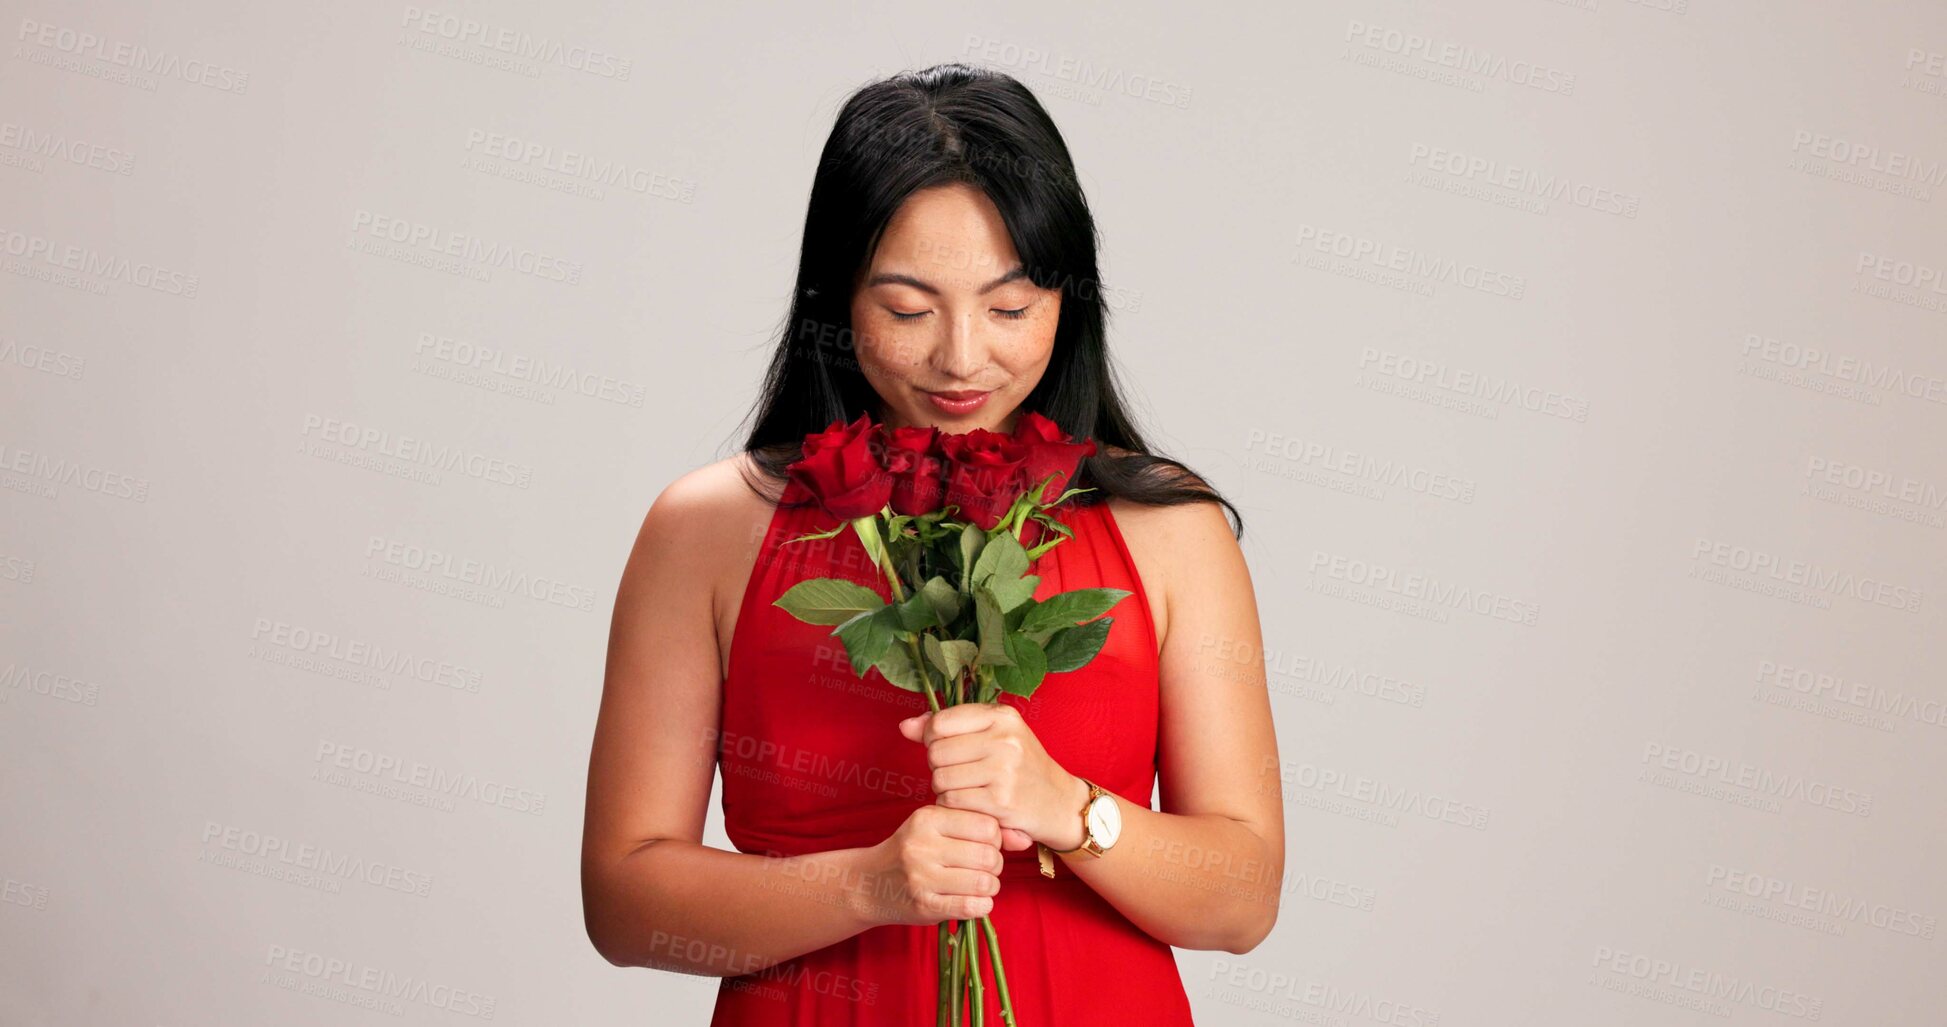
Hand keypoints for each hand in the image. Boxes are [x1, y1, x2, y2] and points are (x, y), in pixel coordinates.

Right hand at [862, 805, 1005, 925]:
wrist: (868, 884)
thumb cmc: (912, 850)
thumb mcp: (937, 827)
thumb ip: (979, 827)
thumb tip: (1024, 839)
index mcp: (927, 819)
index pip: (986, 825)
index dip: (995, 838)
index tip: (985, 844)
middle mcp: (922, 846)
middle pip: (988, 855)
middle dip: (995, 864)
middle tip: (986, 868)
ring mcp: (921, 878)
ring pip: (984, 883)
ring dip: (990, 887)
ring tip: (981, 884)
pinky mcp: (925, 906)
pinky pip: (972, 907)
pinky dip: (982, 906)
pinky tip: (974, 900)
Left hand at [899, 703, 1087, 852]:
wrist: (1060, 803)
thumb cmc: (1021, 767)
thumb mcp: (993, 736)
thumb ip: (947, 727)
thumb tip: (905, 726)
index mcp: (1002, 716)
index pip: (939, 722)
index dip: (933, 739)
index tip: (948, 749)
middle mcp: (1004, 738)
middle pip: (936, 752)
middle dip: (939, 767)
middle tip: (961, 774)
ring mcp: (1003, 769)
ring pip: (940, 779)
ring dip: (945, 789)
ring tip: (968, 789)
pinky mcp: (1000, 800)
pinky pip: (951, 801)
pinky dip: (955, 807)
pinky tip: (972, 805)